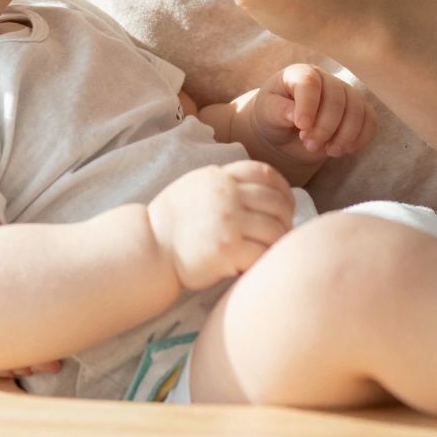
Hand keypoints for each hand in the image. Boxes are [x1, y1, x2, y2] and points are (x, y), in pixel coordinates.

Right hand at [145, 160, 296, 290]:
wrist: (150, 247)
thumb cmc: (173, 222)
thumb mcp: (197, 186)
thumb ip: (226, 183)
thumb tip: (262, 189)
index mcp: (220, 177)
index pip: (264, 173)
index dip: (282, 189)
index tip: (286, 204)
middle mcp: (227, 194)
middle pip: (275, 202)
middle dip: (285, 218)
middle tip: (282, 232)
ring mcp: (229, 221)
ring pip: (275, 228)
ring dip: (279, 241)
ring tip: (273, 250)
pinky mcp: (228, 249)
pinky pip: (263, 252)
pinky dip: (267, 258)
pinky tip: (260, 263)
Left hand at [246, 63, 377, 164]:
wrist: (286, 133)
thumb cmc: (273, 117)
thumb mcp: (266, 113)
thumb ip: (277, 110)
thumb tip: (293, 114)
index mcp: (301, 73)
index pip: (310, 82)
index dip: (308, 105)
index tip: (301, 126)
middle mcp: (326, 79)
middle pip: (337, 99)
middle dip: (325, 127)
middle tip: (309, 144)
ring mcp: (345, 94)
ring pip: (357, 111)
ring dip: (344, 136)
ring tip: (327, 151)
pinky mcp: (358, 111)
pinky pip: (370, 121)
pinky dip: (360, 138)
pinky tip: (344, 150)